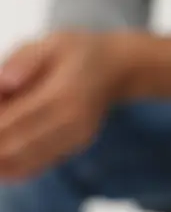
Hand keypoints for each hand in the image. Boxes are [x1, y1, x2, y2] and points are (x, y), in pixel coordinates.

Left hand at [0, 32, 123, 180]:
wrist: (118, 69)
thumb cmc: (78, 52)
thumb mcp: (51, 43)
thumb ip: (24, 61)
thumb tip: (3, 83)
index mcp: (64, 94)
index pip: (14, 119)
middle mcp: (73, 122)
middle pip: (16, 146)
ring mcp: (76, 138)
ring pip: (24, 162)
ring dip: (0, 160)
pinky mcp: (74, 147)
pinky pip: (37, 165)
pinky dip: (12, 168)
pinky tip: (0, 167)